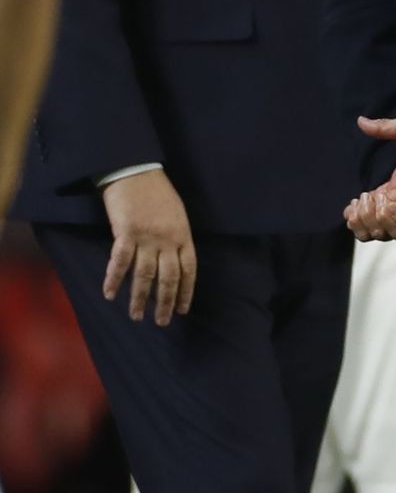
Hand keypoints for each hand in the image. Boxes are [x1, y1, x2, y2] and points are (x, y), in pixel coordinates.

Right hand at [101, 168, 196, 324]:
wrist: (136, 170)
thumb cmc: (157, 191)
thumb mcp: (178, 214)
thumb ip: (177, 237)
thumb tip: (173, 257)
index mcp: (183, 236)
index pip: (189, 271)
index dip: (186, 292)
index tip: (183, 309)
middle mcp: (168, 241)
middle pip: (169, 278)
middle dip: (165, 303)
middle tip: (161, 322)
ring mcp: (147, 238)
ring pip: (144, 275)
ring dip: (140, 298)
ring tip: (136, 316)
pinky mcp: (126, 233)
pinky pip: (120, 262)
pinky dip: (114, 279)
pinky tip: (109, 294)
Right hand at [349, 114, 395, 242]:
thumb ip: (382, 128)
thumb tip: (361, 121)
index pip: (372, 214)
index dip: (357, 215)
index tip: (351, 206)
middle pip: (374, 231)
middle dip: (360, 220)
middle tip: (361, 202)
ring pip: (381, 233)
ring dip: (368, 218)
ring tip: (370, 198)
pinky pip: (391, 227)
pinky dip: (381, 217)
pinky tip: (382, 201)